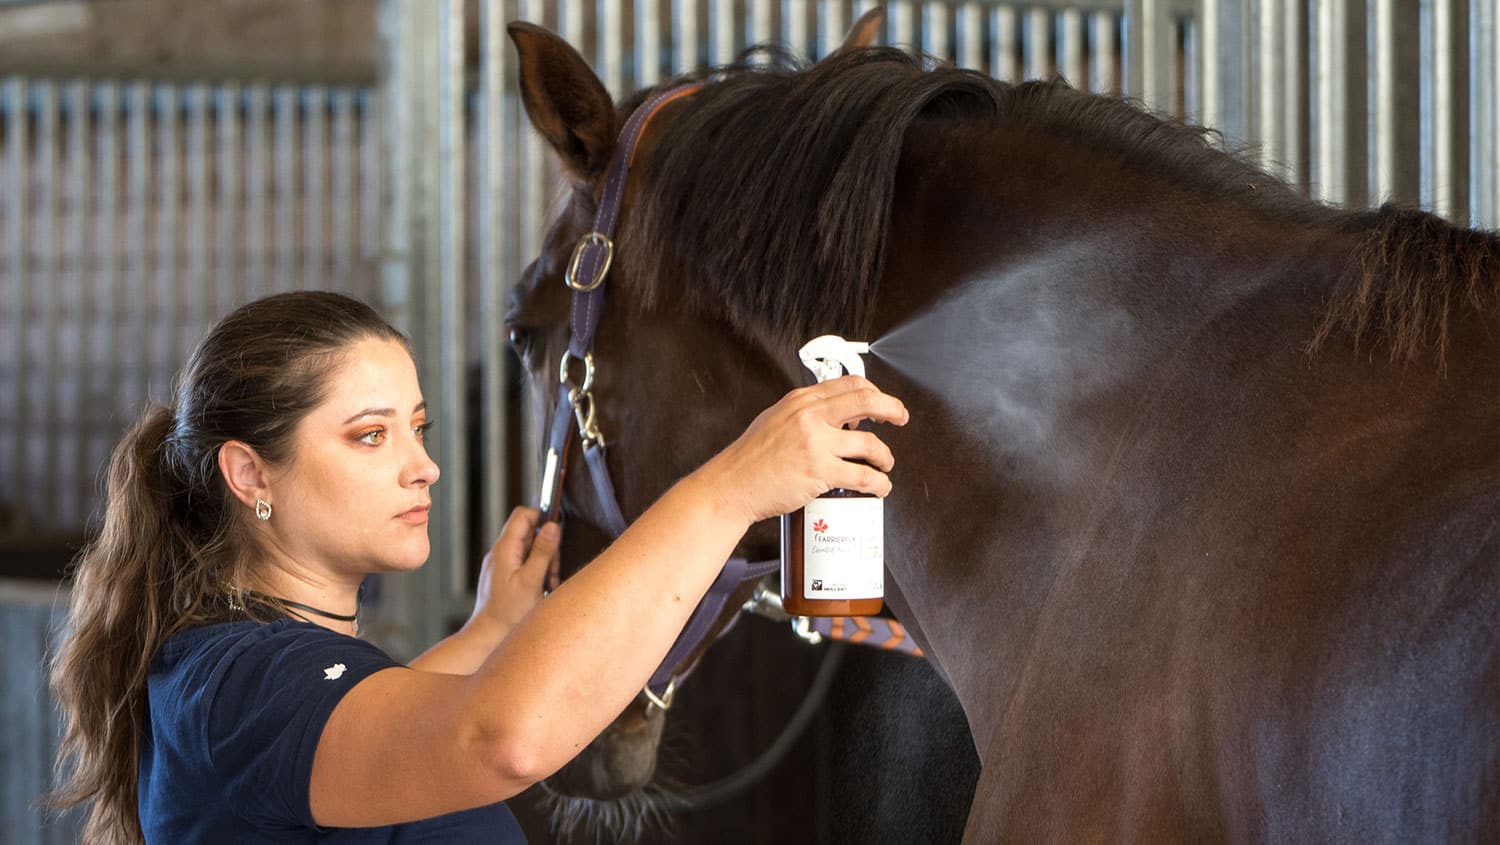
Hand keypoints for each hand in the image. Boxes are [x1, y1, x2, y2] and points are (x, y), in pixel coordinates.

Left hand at [469, 507, 560, 634]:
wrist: (488, 637)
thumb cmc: (508, 614)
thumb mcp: (532, 581)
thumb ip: (543, 552)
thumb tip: (553, 526)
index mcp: (505, 549)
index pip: (522, 515)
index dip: (541, 518)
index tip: (555, 536)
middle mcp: (500, 553)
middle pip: (530, 533)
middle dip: (547, 549)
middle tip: (551, 572)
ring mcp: (502, 564)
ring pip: (530, 550)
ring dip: (544, 563)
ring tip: (547, 585)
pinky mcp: (505, 575)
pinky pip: (525, 564)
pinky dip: (537, 573)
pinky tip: (541, 590)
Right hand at [691, 376, 908, 524]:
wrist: (732, 485)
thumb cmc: (751, 459)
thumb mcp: (776, 419)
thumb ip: (806, 414)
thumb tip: (837, 417)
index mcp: (801, 401)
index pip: (850, 384)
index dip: (875, 391)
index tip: (884, 402)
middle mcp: (810, 416)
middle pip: (866, 401)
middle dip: (892, 409)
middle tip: (900, 418)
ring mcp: (815, 443)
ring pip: (870, 445)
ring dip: (885, 456)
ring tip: (884, 464)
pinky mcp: (819, 471)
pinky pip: (862, 477)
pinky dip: (878, 483)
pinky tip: (879, 487)